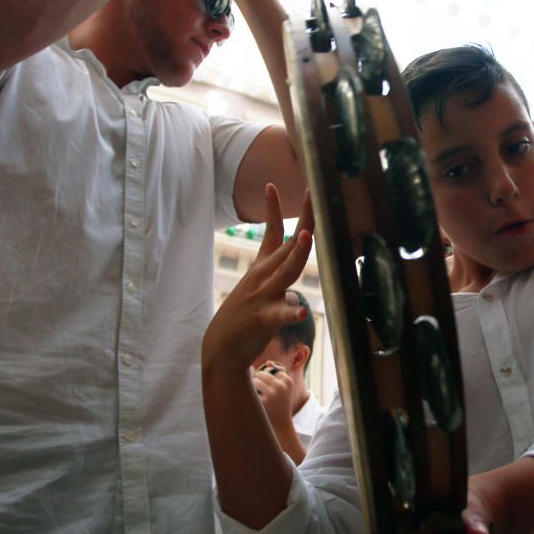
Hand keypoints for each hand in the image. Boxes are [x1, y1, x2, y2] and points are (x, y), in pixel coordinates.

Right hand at [202, 184, 312, 374]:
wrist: (221, 348)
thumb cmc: (245, 317)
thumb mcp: (262, 290)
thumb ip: (281, 277)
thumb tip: (298, 272)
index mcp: (263, 268)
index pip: (271, 232)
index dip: (273, 208)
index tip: (271, 185)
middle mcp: (264, 276)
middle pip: (288, 245)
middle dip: (303, 221)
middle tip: (312, 194)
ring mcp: (263, 296)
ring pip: (286, 271)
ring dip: (297, 254)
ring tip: (306, 236)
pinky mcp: (264, 318)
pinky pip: (280, 315)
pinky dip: (291, 313)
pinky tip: (301, 312)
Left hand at [252, 361, 293, 431]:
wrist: (281, 426)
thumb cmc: (280, 405)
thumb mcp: (284, 388)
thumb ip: (278, 373)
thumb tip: (268, 362)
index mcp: (288, 381)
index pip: (271, 371)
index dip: (267, 381)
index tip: (271, 391)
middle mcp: (281, 386)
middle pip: (261, 374)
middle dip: (259, 382)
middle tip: (261, 394)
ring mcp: (272, 394)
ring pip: (255, 380)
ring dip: (253, 387)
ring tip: (257, 396)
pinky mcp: (263, 402)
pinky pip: (250, 390)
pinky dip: (250, 394)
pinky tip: (254, 401)